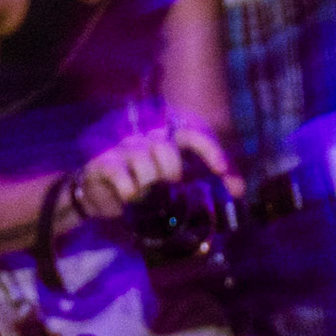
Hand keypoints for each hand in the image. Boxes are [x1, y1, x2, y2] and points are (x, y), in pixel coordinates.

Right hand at [74, 113, 240, 219]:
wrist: (96, 198)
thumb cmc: (139, 191)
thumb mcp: (174, 188)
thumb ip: (207, 185)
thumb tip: (239, 189)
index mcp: (166, 144)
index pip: (191, 136)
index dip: (208, 149)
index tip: (221, 171)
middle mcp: (145, 142)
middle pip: (165, 147)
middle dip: (171, 171)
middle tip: (170, 190)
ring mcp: (123, 151)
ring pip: (141, 158)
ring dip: (149, 182)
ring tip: (148, 200)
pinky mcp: (103, 164)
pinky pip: (118, 172)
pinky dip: (127, 189)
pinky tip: (129, 199)